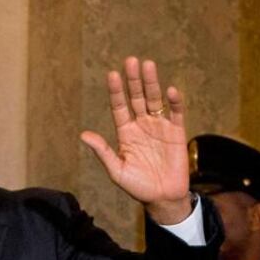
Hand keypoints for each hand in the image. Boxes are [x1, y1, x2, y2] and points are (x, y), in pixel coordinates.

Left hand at [80, 57, 190, 224]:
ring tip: (148, 65)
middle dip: (134, 80)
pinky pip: (176, 113)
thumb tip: (83, 135)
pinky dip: (174, 102)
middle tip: (131, 61)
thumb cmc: (137, 186)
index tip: (112, 74)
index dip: (116, 92)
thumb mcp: (117, 170)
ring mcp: (160, 127)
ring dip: (151, 83)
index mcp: (125, 132)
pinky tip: (170, 91)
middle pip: (137, 98)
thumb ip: (103, 151)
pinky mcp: (177, 132)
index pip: (119, 107)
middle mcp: (142, 125)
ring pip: (155, 100)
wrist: (162, 198)